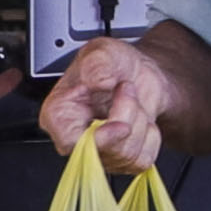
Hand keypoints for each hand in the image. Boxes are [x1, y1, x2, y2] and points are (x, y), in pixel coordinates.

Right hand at [40, 40, 172, 176]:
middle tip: (126, 89)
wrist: (137, 72)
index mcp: (59, 115)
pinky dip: (151, 137)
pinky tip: (140, 119)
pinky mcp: (122, 160)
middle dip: (128, 118)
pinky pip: (143, 159)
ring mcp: (98, 153)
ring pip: (127, 155)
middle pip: (105, 151)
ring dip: (140, 122)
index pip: (70, 144)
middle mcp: (75, 139)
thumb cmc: (112, 65)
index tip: (120, 125)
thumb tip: (99, 81)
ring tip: (131, 99)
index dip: (98, 140)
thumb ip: (97, 64)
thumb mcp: (102, 51)